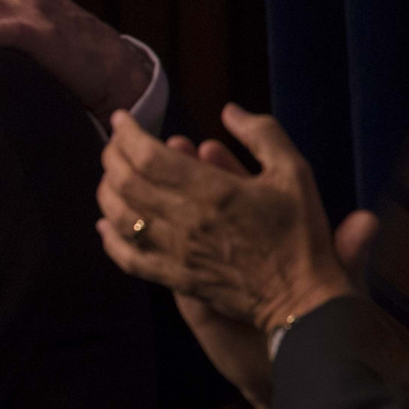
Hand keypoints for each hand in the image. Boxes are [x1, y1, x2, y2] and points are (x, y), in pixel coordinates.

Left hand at [95, 105, 353, 332]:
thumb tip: (228, 110)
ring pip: (120, 216)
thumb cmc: (300, 233)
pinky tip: (105, 223)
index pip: (149, 156)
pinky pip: (128, 257)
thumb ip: (262, 134)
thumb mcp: (294, 172)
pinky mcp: (173, 277)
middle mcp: (186, 221)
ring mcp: (175, 252)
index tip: (122, 119)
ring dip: (107, 191)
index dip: (128, 134)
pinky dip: (109, 238)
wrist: (303, 298)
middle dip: (113, 156)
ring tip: (110, 174)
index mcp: (213, 191)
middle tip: (115, 142)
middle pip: (127, 182)